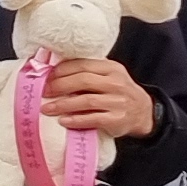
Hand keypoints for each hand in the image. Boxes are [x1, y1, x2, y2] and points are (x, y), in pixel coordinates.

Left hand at [37, 52, 156, 141]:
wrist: (143, 112)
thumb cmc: (118, 92)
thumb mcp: (109, 76)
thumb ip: (89, 73)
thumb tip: (54, 72)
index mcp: (111, 68)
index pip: (83, 64)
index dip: (62, 70)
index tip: (46, 76)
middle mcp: (116, 83)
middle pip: (83, 80)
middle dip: (59, 86)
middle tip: (44, 92)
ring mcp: (118, 101)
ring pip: (86, 100)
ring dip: (63, 104)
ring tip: (46, 108)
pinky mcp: (117, 119)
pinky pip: (93, 119)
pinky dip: (76, 120)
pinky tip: (63, 121)